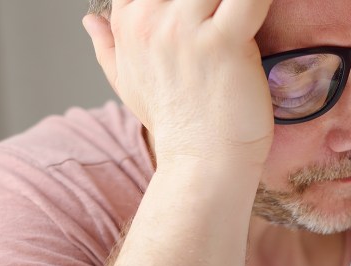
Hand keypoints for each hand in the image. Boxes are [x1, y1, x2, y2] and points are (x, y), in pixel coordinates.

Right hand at [82, 0, 274, 168]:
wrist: (202, 164)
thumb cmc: (176, 125)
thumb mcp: (127, 83)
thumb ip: (108, 45)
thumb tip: (90, 20)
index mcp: (129, 20)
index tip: (202, 9)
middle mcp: (151, 19)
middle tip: (225, 12)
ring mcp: (185, 30)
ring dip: (232, 1)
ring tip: (241, 13)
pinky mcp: (223, 43)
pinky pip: (246, 1)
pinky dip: (258, 1)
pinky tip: (260, 8)